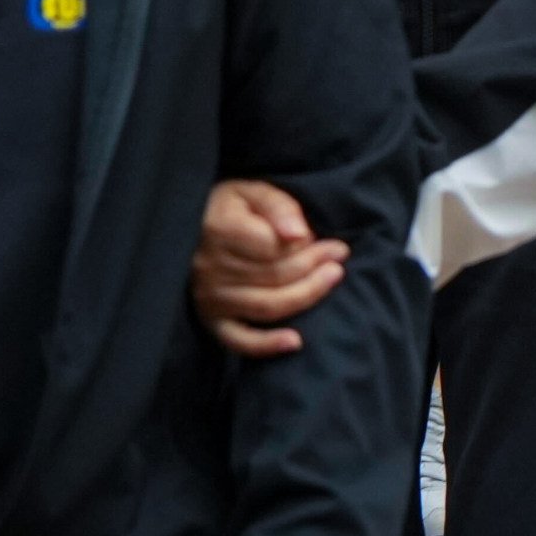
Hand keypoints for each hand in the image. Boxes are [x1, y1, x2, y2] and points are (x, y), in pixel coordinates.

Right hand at [193, 179, 344, 357]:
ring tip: (333, 278)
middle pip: (274, 277)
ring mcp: (209, 298)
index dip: (308, 247)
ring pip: (267, 306)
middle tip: (340, 255)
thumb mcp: (253, 190)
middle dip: (314, 267)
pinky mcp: (211, 319)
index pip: (272, 248)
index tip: (332, 242)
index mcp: (219, 230)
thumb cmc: (232, 206)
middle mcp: (209, 268)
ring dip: (306, 295)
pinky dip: (266, 345)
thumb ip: (278, 207)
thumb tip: (298, 235)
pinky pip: (238, 340)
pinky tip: (295, 341)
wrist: (194, 226)